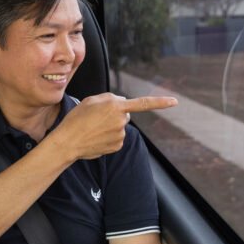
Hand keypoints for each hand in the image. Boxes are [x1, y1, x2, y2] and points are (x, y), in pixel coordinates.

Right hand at [51, 93, 176, 160]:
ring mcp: (120, 134)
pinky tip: (96, 137)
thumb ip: (109, 98)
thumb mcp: (90, 100)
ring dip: (110, 126)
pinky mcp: (117, 145)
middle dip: (115, 114)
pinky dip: (108, 136)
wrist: (68, 142)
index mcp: (115, 106)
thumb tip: (122, 102)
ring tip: (93, 128)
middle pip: (124, 114)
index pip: (143, 103)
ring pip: (119, 126)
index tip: (175, 101)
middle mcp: (121, 120)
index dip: (161, 102)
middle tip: (96, 117)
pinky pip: (116, 137)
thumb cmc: (76, 119)